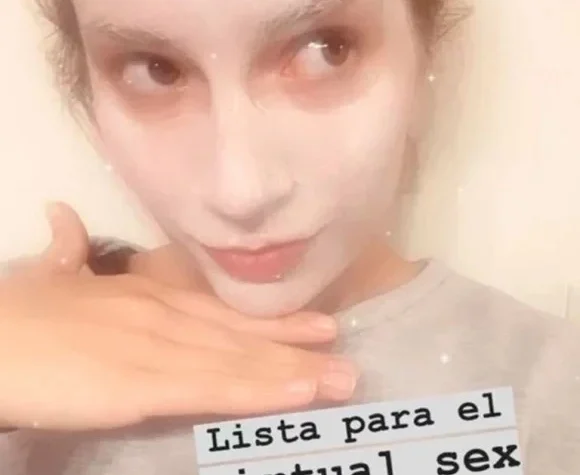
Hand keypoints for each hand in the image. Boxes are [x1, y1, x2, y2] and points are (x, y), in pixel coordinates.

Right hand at [0, 204, 355, 431]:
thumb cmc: (17, 311)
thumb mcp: (49, 276)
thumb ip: (69, 252)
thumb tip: (63, 217)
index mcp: (146, 296)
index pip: (221, 312)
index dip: (270, 322)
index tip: (314, 327)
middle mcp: (163, 317)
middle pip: (240, 336)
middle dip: (295, 349)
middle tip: (346, 359)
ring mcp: (158, 349)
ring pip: (237, 361)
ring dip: (291, 371)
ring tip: (340, 380)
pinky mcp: (143, 385)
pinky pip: (210, 390)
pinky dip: (256, 391)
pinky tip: (295, 394)